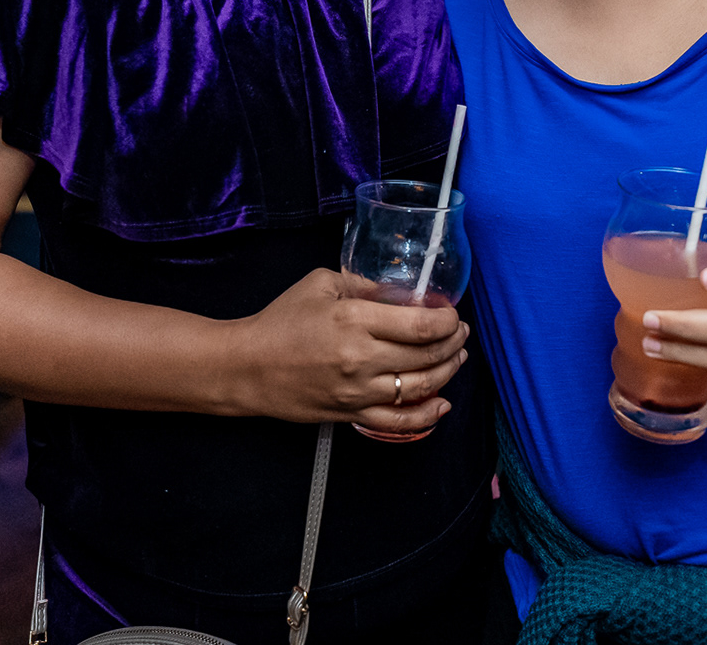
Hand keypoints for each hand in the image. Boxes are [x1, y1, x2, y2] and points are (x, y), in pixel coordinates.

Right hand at [223, 268, 468, 433]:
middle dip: (454, 343)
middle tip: (460, 333)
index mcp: (355, 320)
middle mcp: (361, 359)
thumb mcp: (321, 284)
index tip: (452, 314)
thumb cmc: (281, 321)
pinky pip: (399, 421)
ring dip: (448, 373)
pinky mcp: (351, 414)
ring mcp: (358, 391)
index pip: (421, 325)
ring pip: (421, 388)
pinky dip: (427, 416)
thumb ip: (363, 285)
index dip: (447, 320)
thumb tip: (398, 292)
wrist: (246, 367)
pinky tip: (442, 404)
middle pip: (427, 356)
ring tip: (457, 358)